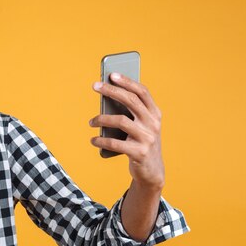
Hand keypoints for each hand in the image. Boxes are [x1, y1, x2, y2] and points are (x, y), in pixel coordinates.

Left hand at [89, 73, 164, 190]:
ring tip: (91, 122)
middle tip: (95, 86)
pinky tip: (93, 140)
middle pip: (131, 101)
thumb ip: (129, 112)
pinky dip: (101, 140)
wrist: (152, 171)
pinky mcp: (139, 152)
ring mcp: (148, 138)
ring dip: (101, 119)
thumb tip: (106, 95)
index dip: (127, 81)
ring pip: (121, 121)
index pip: (142, 92)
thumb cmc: (140, 142)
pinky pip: (115, 142)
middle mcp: (153, 123)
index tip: (112, 74)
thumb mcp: (140, 126)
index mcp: (155, 113)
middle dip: (111, 91)